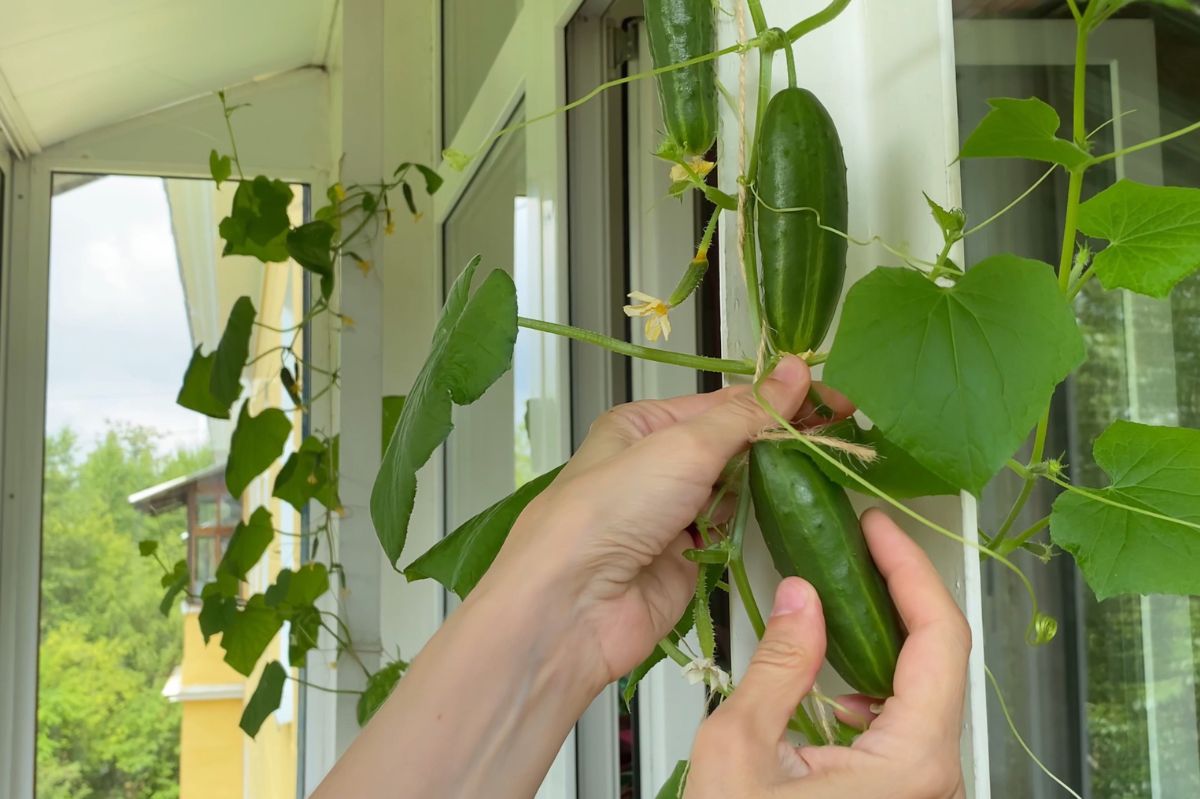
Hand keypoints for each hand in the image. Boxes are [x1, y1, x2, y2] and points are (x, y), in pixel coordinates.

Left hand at [481, 355, 850, 688]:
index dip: (780, 398)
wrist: (571, 607)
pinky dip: (760, 525)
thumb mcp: (683, 446)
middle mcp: (655, 467)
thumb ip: (747, 414)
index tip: (834, 400)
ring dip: (776, 482)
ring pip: (737, 490)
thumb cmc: (611, 510)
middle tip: (845, 433)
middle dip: (782, 438)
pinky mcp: (687, 562)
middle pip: (733, 445)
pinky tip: (796, 512)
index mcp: (643, 425)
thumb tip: (796, 368)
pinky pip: (733, 534)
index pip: (724, 404)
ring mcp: (671, 517)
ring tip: (831, 468)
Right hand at [685, 511, 969, 798]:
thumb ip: (779, 664)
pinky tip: (831, 682)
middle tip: (857, 545)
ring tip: (837, 599)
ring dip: (880, 637)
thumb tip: (800, 597)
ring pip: (921, 689)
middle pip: (937, 657)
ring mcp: (922, 789)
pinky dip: (871, 685)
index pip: (938, 637)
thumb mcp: (741, 751)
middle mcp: (935, 777)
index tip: (877, 527)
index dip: (910, 569)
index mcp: (912, 762)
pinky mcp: (901, 796)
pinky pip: (904, 724)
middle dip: (895, 592)